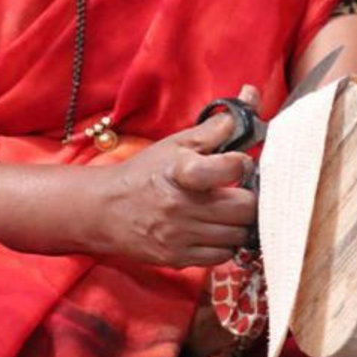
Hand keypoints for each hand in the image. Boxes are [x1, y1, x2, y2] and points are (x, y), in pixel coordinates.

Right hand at [92, 86, 259, 267]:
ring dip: (239, 222)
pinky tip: (216, 229)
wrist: (105, 210)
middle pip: (245, 208)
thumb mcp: (177, 143)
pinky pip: (222, 257)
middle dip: (249, 197)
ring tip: (230, 209)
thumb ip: (217, 126)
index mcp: (182, 171)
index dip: (242, 163)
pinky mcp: (178, 259)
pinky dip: (225, 244)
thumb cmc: (145, 172)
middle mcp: (182, 206)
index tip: (238, 161)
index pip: (233, 167)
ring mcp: (181, 236)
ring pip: (238, 235)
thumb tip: (251, 96)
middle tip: (242, 190)